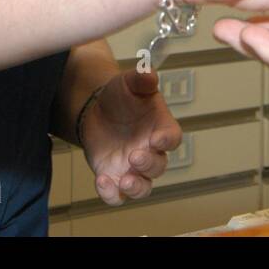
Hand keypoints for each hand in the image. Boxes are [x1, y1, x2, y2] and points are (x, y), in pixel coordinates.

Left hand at [78, 71, 182, 205]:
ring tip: (125, 182)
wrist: (96, 110)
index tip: (157, 139)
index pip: (172, 138)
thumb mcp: (129, 82)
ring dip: (136, 188)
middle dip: (148, 164)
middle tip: (135, 156)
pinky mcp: (114, 177)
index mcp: (160, 128)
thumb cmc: (120, 97)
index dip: (167, 140)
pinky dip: (111, 194)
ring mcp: (132, 168)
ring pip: (143, 187)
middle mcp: (150, 151)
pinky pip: (117, 195)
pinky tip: (102, 182)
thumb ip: (140, 79)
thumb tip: (149, 74)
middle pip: (158, 166)